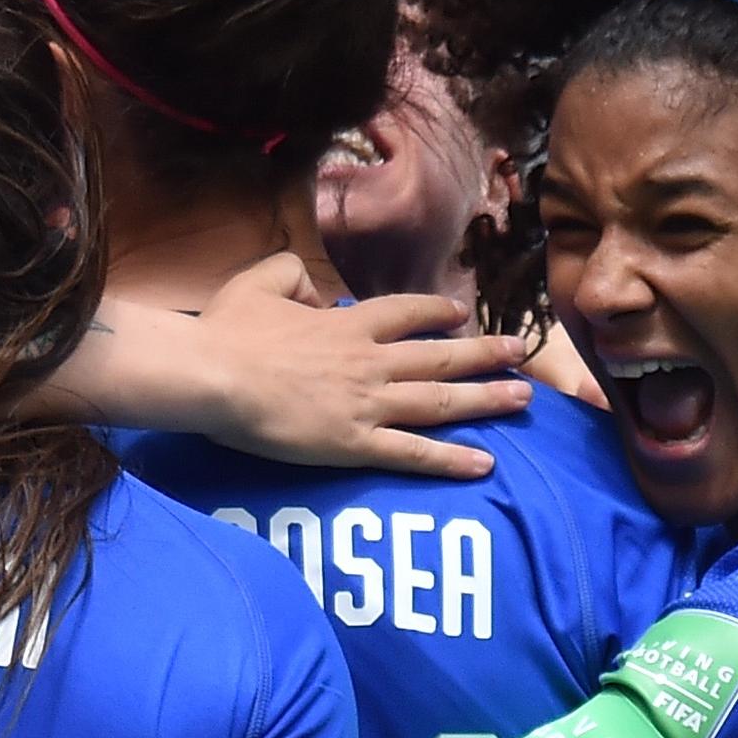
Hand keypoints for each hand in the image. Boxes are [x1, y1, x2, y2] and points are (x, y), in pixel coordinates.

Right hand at [194, 254, 531, 478]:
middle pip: (440, 355)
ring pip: (440, 401)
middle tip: (521, 353)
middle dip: (485, 354)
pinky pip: (413, 454)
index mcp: (347, 324)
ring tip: (523, 398)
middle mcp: (370, 361)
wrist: (214, 375)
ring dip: (486, 399)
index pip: (406, 312)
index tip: (462, 314)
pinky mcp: (354, 444)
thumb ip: (290, 273)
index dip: (437, 312)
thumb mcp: (257, 282)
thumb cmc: (227, 331)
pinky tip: (485, 464)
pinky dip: (451, 459)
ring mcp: (367, 404)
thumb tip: (310, 287)